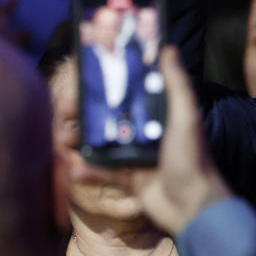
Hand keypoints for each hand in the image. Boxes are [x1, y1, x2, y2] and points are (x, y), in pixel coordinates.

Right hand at [74, 46, 229, 233]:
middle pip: (110, 117)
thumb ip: (176, 84)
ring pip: (101, 142)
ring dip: (81, 140)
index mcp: (160, 114)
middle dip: (86, 114)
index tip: (86, 78)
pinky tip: (73, 167)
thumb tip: (169, 48)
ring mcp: (136, 155)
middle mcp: (147, 131)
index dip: (109, 84)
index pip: (130, 93)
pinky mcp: (128, 179)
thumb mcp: (186, 117)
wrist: (193, 207)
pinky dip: (88, 169)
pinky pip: (103, 171)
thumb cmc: (192, 159)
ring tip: (63, 138)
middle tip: (66, 110)